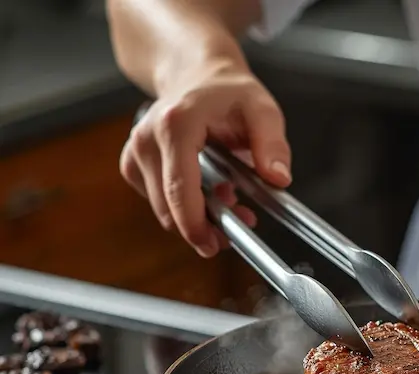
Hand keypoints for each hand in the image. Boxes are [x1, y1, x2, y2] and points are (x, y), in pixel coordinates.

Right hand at [121, 61, 290, 257]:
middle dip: (205, 226)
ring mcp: (135, 152)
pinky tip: (209, 194)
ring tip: (231, 200)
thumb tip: (278, 178)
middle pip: (169, 207)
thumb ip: (272, 144)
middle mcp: (147, 139)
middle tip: (242, 220)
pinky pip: (158, 202)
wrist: (198, 76)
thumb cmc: (229, 93)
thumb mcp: (263, 110)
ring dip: (197, 217)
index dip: (195, 225)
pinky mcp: (133, 165)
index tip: (215, 245)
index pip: (179, 188)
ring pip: (163, 210)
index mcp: (176, 124)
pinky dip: (184, 208)